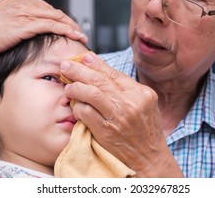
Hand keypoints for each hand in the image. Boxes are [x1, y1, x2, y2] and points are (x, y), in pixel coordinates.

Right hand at [0, 0, 86, 60]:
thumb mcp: (6, 18)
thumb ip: (22, 16)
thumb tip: (36, 25)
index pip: (47, 7)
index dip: (61, 18)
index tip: (70, 27)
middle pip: (55, 11)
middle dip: (69, 23)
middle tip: (80, 33)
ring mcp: (27, 10)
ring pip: (57, 17)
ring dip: (72, 28)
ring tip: (82, 37)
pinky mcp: (28, 22)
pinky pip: (53, 25)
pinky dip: (67, 31)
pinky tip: (75, 36)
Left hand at [60, 52, 182, 176]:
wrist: (149, 158)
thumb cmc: (145, 129)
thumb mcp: (144, 104)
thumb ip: (126, 88)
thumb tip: (99, 68)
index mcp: (142, 93)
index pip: (113, 73)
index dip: (95, 64)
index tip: (83, 58)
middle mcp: (131, 103)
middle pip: (100, 80)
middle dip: (79, 70)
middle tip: (65, 66)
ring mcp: (119, 117)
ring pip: (92, 94)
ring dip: (76, 88)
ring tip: (68, 87)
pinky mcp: (107, 132)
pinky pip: (86, 113)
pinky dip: (78, 108)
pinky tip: (75, 106)